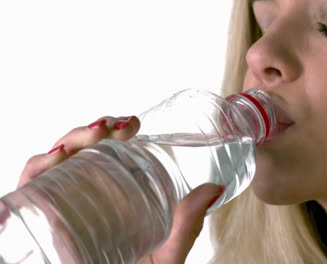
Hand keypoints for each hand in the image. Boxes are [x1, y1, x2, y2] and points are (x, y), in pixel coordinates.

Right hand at [18, 115, 224, 263]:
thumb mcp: (166, 253)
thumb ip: (189, 224)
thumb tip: (216, 188)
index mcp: (107, 199)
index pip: (103, 156)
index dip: (114, 132)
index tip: (134, 123)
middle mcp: (80, 198)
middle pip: (79, 153)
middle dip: (96, 129)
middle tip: (120, 125)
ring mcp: (59, 206)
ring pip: (56, 161)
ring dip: (74, 138)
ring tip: (99, 131)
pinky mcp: (37, 219)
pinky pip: (30, 187)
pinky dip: (40, 167)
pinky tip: (60, 157)